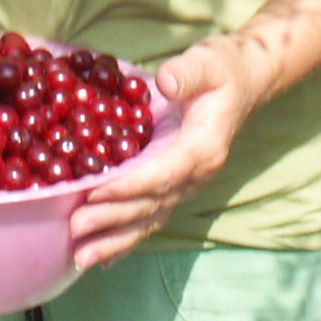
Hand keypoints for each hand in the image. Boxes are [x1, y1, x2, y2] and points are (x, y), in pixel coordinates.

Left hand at [66, 32, 277, 269]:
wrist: (245, 80)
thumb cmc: (224, 69)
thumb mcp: (208, 62)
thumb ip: (186, 73)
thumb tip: (165, 83)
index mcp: (203, 148)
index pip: (164, 173)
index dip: (129, 185)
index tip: (95, 192)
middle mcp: (196, 174)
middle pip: (152, 204)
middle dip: (112, 219)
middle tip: (75, 228)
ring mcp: (187, 184)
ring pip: (149, 219)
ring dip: (116, 240)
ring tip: (82, 258)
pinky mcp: (175, 184)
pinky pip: (150, 216)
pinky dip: (126, 237)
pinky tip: (103, 257)